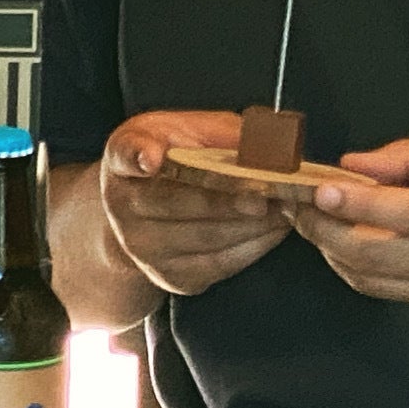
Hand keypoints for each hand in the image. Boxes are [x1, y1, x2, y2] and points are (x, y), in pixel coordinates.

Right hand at [98, 109, 290, 298]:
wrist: (148, 212)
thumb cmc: (174, 159)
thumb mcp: (188, 131)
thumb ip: (220, 132)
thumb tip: (270, 142)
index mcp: (124, 157)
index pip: (125, 153)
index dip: (138, 155)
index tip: (151, 158)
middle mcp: (123, 205)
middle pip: (178, 203)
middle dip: (229, 199)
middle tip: (270, 192)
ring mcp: (144, 247)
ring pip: (206, 236)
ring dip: (252, 224)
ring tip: (285, 208)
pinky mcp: (172, 276)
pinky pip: (219, 263)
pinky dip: (254, 245)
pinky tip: (275, 228)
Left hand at [288, 135, 408, 328]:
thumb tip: (355, 165)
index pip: (403, 214)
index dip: (353, 203)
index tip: (318, 187)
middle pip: (372, 256)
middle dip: (323, 230)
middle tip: (297, 203)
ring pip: (371, 282)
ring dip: (333, 252)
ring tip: (315, 222)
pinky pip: (391, 293)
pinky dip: (361, 269)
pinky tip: (351, 244)